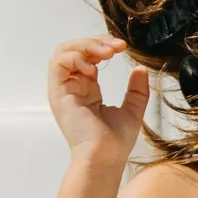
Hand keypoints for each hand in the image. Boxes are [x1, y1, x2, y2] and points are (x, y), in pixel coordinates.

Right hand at [48, 37, 149, 161]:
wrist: (106, 156)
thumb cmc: (116, 140)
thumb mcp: (133, 109)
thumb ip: (136, 89)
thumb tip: (140, 69)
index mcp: (87, 89)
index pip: (88, 57)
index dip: (104, 46)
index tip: (124, 47)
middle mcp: (73, 87)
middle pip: (74, 50)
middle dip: (96, 41)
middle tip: (118, 46)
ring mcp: (64, 90)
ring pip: (63, 52)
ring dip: (86, 45)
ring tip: (108, 52)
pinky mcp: (58, 93)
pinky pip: (58, 64)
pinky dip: (75, 56)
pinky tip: (93, 64)